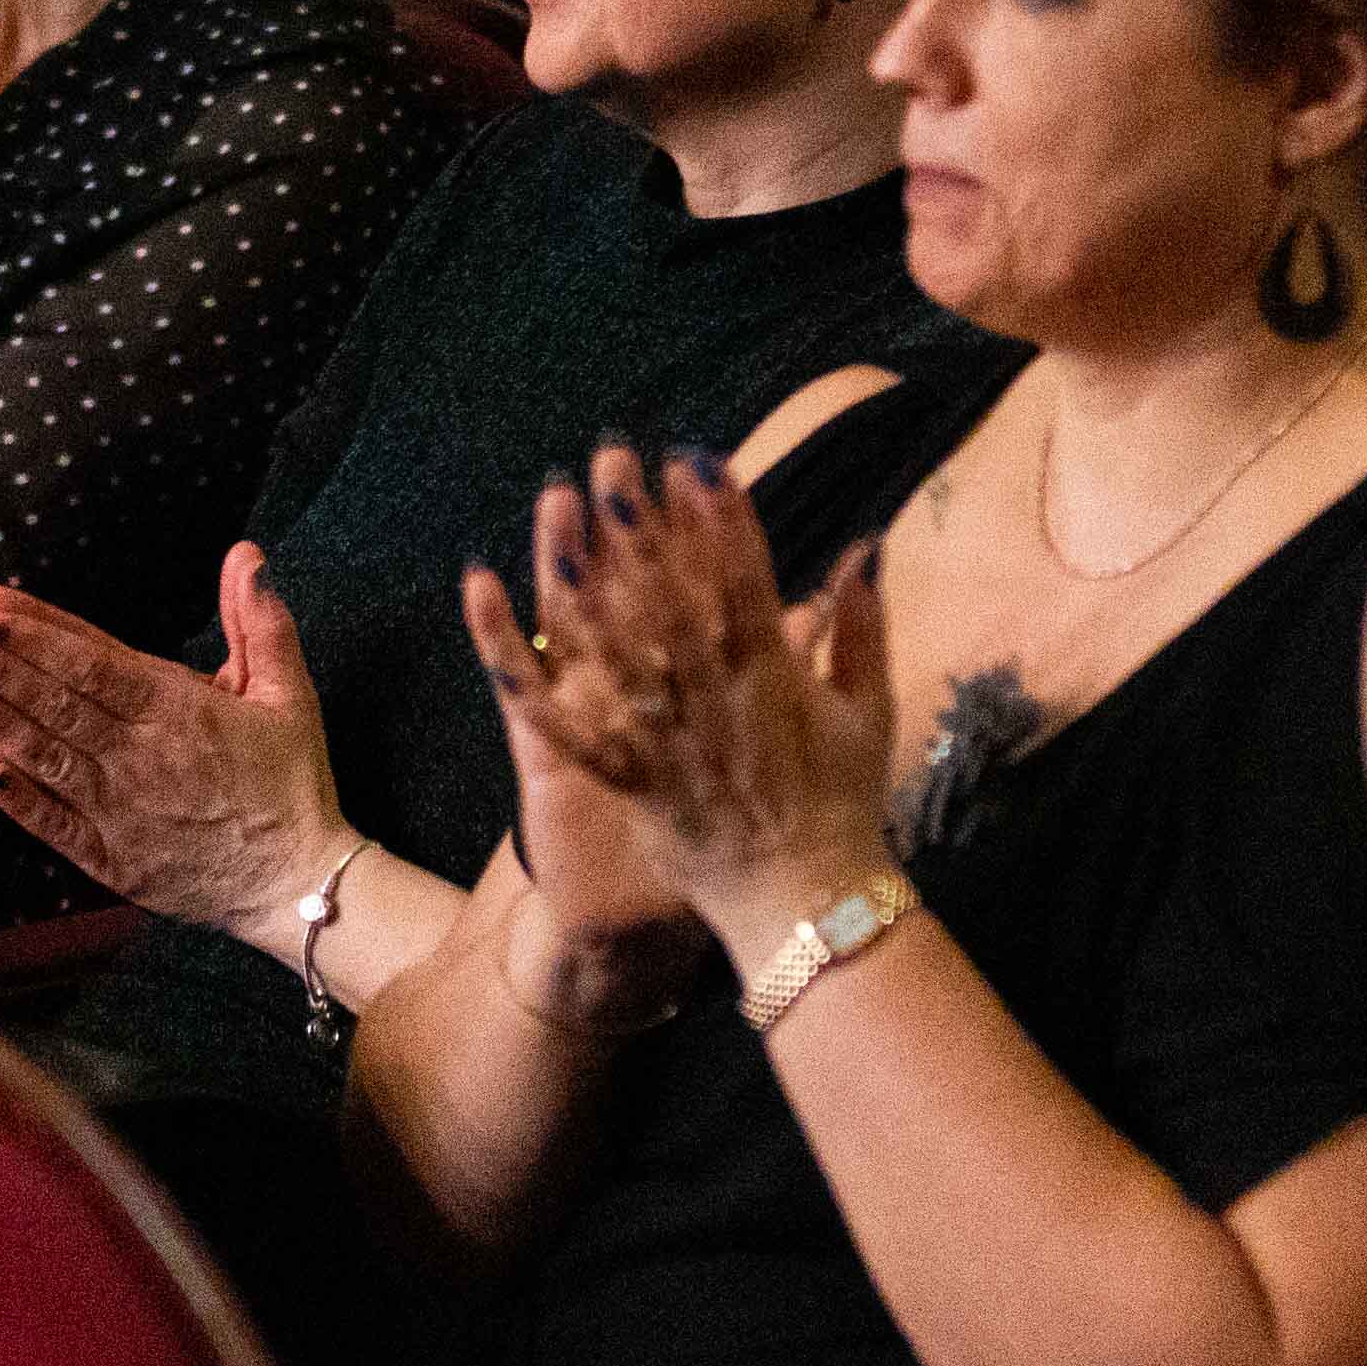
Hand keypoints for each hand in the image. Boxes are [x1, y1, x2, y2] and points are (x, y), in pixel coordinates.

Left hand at [0, 547, 353, 933]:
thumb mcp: (288, 692)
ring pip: (45, 756)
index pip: (94, 663)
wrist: (298, 885)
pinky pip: (53, 825)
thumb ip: (260, 621)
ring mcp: (120, 813)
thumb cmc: (291, 782)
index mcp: (179, 711)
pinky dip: (16, 796)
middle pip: (56, 703)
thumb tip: (246, 553)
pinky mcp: (111, 860)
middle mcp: (141, 758)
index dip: (39, 634)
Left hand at [465, 442, 899, 949]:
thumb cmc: (844, 803)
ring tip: (557, 531)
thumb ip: (862, 626)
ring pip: (619, 659)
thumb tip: (865, 547)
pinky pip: (572, 733)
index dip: (721, 519)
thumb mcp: (868, 710)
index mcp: (776, 679)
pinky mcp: (630, 785)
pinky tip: (498, 637)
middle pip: (672, 606)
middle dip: (643, 535)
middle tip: (613, 470)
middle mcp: (717, 704)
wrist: (806, 904)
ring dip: (586, 594)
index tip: (698, 460)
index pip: (746, 582)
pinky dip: (530, 683)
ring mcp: (669, 746)